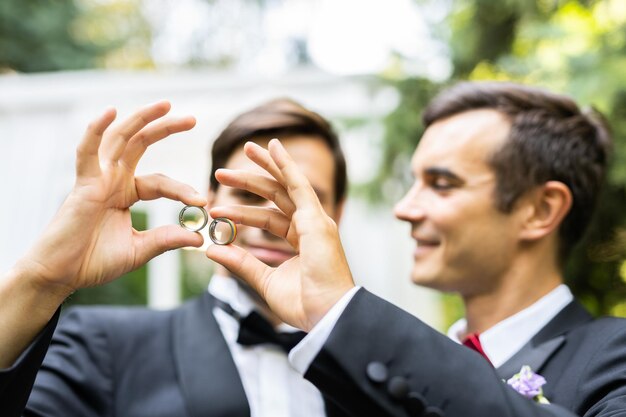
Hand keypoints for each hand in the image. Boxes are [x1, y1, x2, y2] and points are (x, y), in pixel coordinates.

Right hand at [14, 101, 205, 297]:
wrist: (62, 275)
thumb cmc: (94, 261)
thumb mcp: (139, 250)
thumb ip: (166, 239)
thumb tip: (199, 237)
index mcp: (126, 193)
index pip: (162, 182)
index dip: (183, 190)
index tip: (204, 202)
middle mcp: (113, 180)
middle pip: (142, 144)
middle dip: (166, 128)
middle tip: (193, 118)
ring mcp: (98, 179)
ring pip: (121, 139)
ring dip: (142, 119)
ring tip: (166, 105)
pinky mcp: (83, 184)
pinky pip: (86, 152)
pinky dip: (96, 130)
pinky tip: (110, 112)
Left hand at [205, 139, 354, 330]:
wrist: (327, 315)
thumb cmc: (304, 304)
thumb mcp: (264, 281)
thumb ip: (241, 262)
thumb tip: (211, 248)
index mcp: (301, 240)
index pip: (270, 216)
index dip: (244, 210)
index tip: (219, 207)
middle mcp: (310, 226)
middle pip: (277, 194)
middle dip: (250, 180)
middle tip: (222, 172)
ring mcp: (315, 220)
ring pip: (286, 184)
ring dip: (265, 165)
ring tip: (244, 149)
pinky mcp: (316, 219)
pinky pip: (298, 185)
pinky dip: (285, 165)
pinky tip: (273, 148)